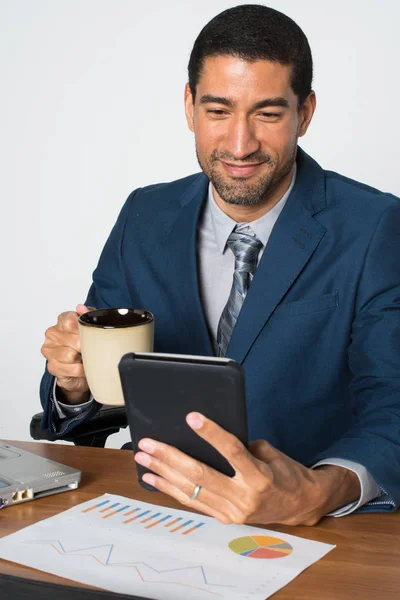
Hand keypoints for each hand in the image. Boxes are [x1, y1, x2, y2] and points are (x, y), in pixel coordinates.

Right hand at [41, 304, 94, 403]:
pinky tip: (82, 367)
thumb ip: (89, 314)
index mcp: (62, 320)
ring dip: (83, 359)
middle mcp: (52, 334)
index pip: (71, 321)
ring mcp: (49, 350)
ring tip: (86, 358)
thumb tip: (81, 307)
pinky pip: (72, 369)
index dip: (84, 330)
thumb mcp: (92, 325)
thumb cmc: (86, 343)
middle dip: (86, 347)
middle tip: (92, 349)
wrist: (82, 366)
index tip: (92, 334)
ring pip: (71, 356)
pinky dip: (81, 370)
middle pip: (74, 340)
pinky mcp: (52, 366)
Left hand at [134, 413, 360, 525]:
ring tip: (142, 458)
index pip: (231, 451)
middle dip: (170, 457)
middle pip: (200, 475)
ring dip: (162, 473)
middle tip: (148, 443)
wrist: (301, 506)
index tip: (192, 417)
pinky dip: (170, 490)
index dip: (211, 433)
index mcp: (259, 477)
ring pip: (191, 491)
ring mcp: (232, 512)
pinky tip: (153, 479)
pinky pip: (193, 503)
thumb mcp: (272, 454)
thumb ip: (244, 446)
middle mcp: (243, 497)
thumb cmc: (286, 473)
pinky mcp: (225, 519)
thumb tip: (210, 438)